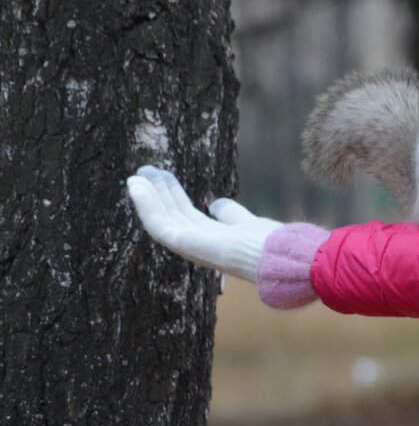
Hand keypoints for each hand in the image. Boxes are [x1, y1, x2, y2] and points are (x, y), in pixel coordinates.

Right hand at [126, 165, 282, 281]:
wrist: (275, 256)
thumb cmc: (267, 244)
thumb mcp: (245, 222)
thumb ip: (230, 214)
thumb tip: (216, 203)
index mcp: (213, 239)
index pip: (186, 215)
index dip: (173, 195)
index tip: (164, 176)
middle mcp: (199, 244)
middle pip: (172, 214)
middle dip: (159, 192)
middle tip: (145, 169)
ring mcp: (190, 246)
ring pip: (162, 218)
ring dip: (148, 196)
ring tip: (138, 174)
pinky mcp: (184, 245)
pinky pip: (158, 224)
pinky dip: (146, 206)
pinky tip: (137, 187)